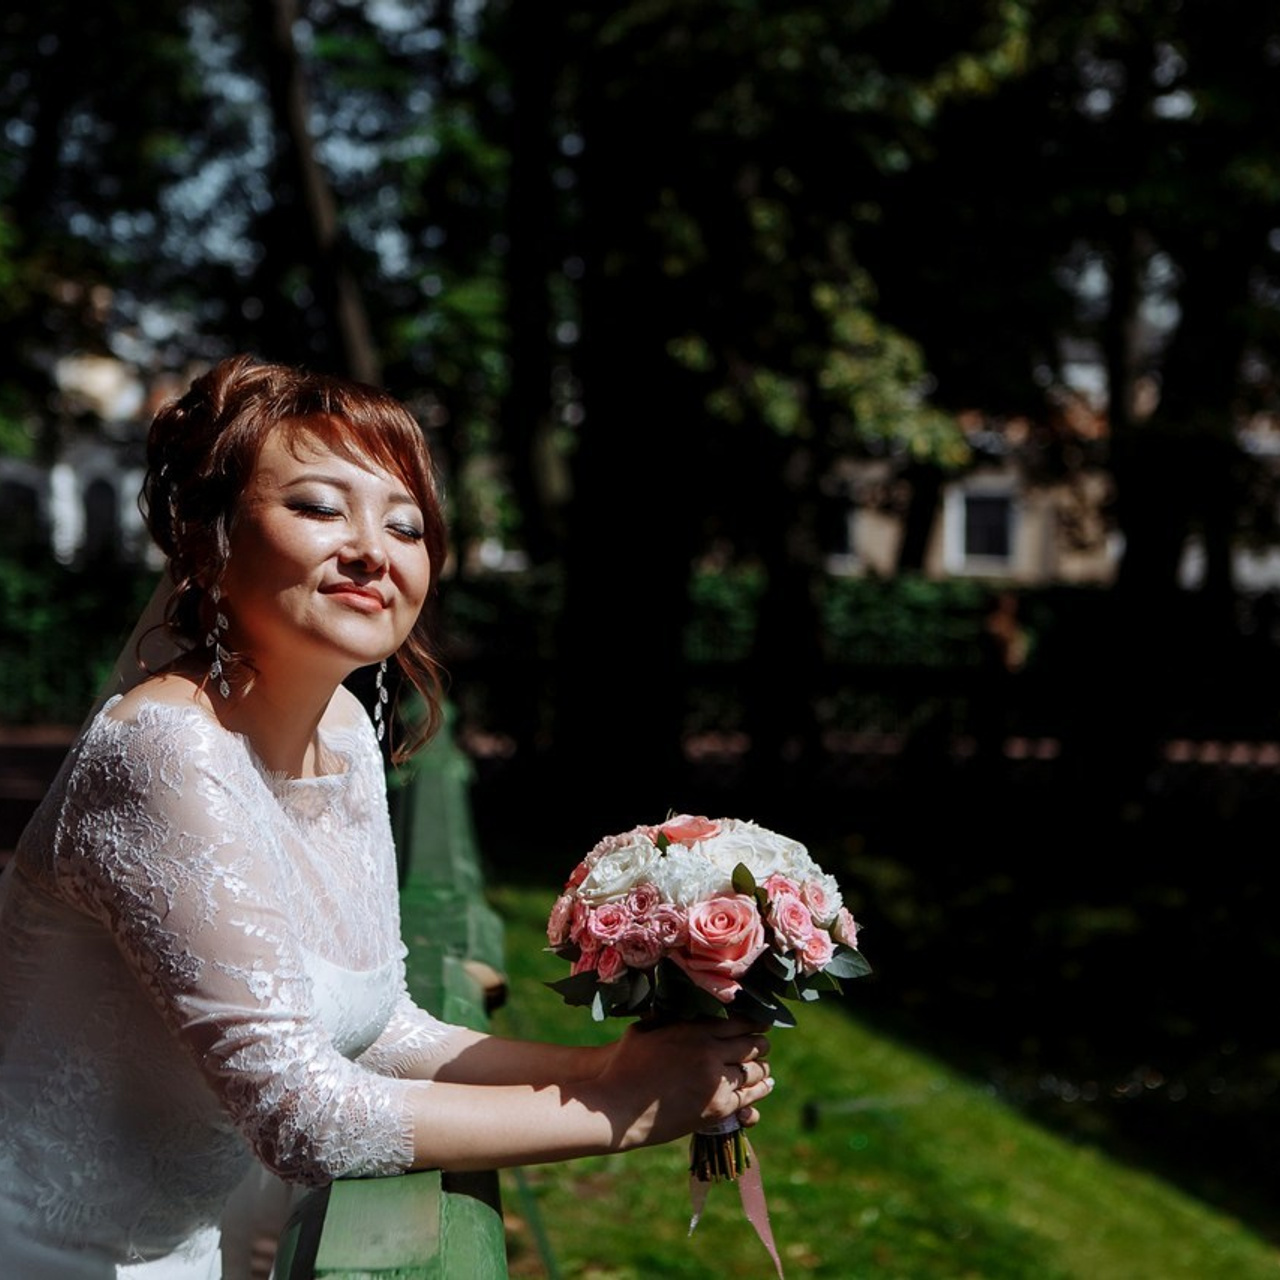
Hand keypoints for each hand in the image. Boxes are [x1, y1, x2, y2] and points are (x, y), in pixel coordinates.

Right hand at [583, 1017, 774, 1152]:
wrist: (617, 1107)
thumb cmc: (625, 1065)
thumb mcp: (644, 1029)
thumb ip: (668, 1016)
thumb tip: (680, 1002)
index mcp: (694, 1029)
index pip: (739, 1021)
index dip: (755, 1021)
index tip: (761, 1022)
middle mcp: (710, 1052)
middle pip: (752, 1045)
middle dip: (760, 1043)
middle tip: (763, 1044)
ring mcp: (715, 1082)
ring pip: (754, 1071)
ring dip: (762, 1067)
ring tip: (764, 1066)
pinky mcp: (716, 1109)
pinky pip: (749, 1097)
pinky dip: (760, 1089)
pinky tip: (764, 1084)